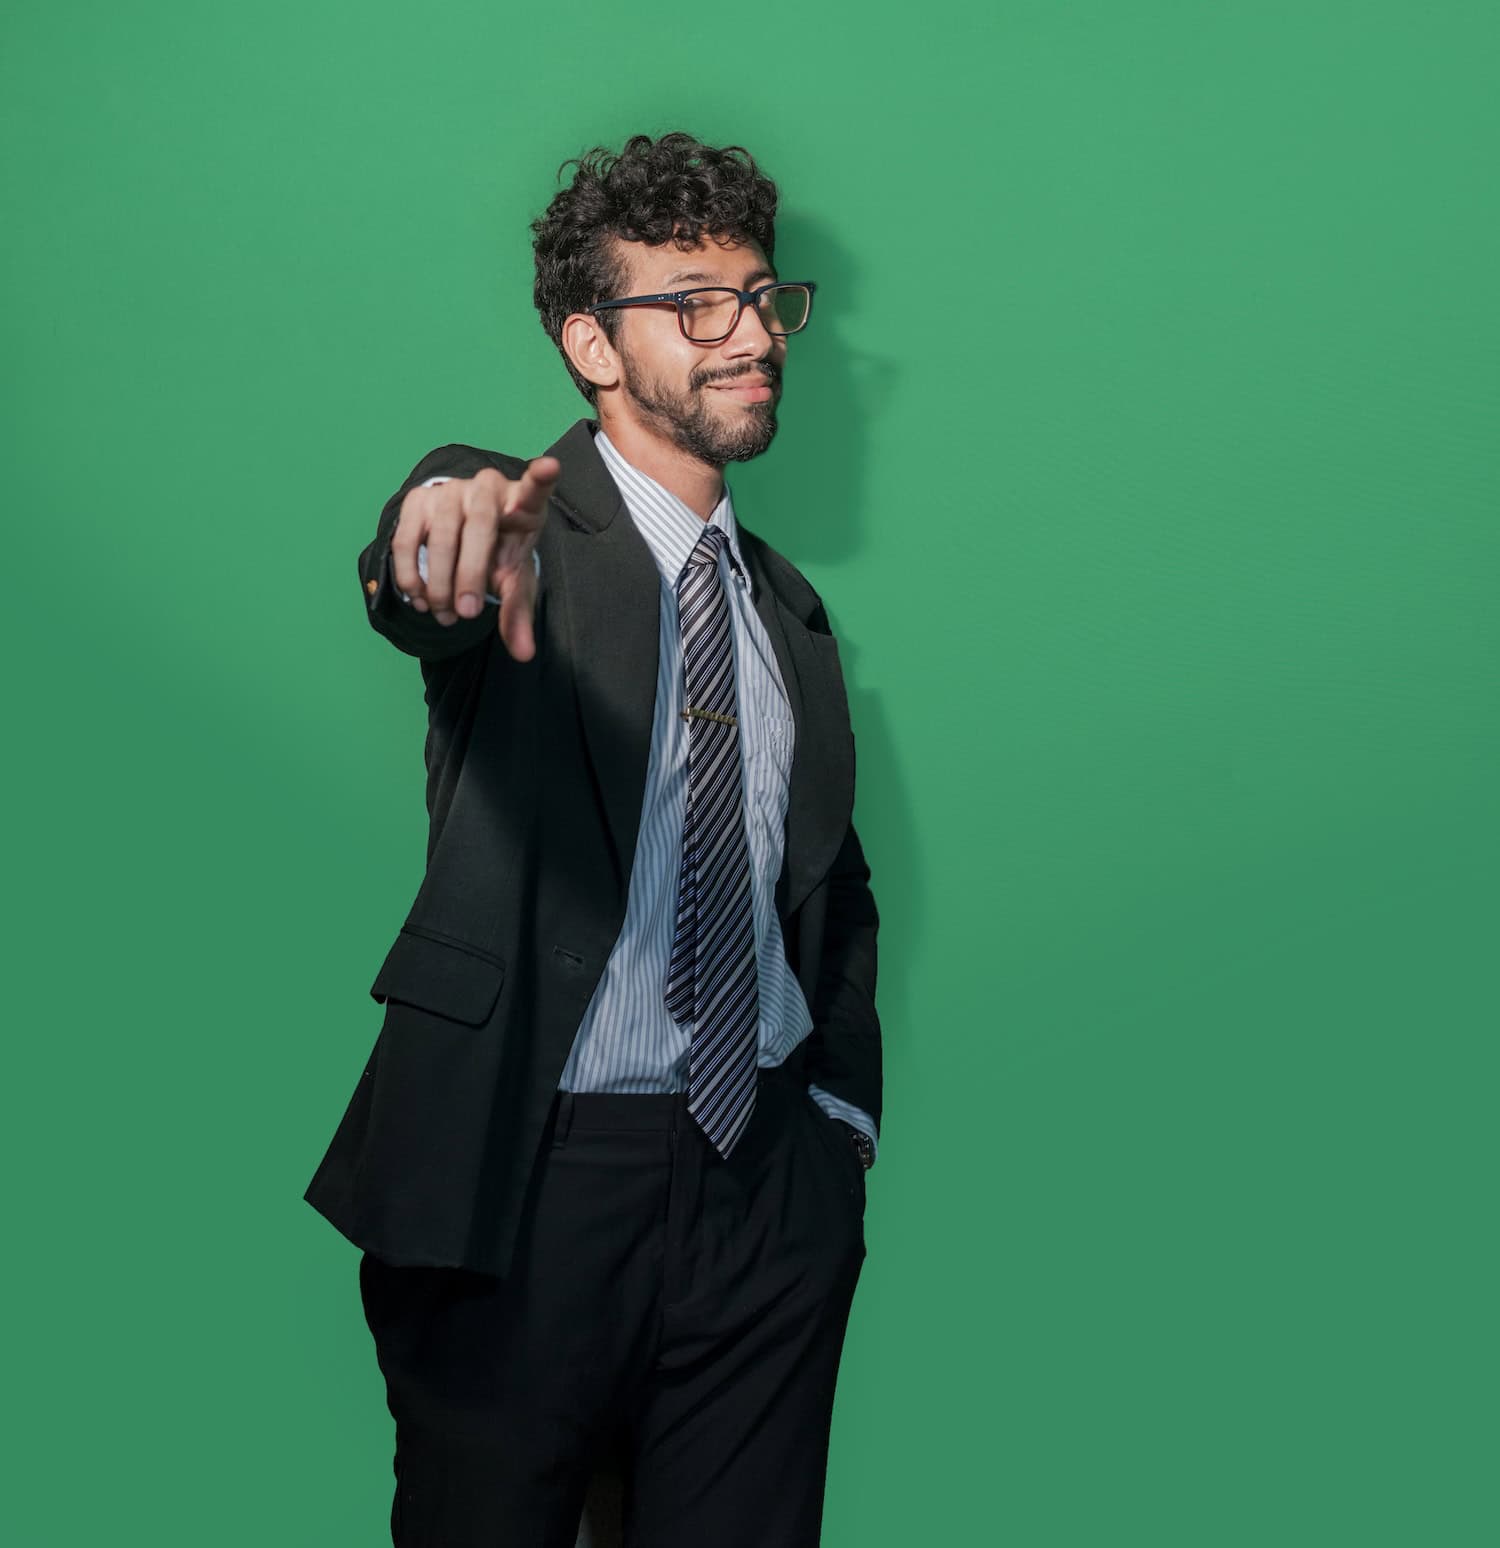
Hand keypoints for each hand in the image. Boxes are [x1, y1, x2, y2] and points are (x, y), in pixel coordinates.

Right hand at [390, 455, 560, 660]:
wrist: (462, 530)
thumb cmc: (499, 552)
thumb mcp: (514, 580)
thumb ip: (518, 614)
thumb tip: (524, 655)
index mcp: (522, 503)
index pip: (535, 488)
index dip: (541, 479)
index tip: (549, 468)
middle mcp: (486, 488)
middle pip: (479, 527)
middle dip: (471, 576)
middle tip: (468, 614)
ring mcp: (449, 491)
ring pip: (440, 537)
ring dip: (439, 583)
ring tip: (445, 615)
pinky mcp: (418, 500)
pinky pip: (406, 541)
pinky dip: (410, 575)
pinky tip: (420, 600)